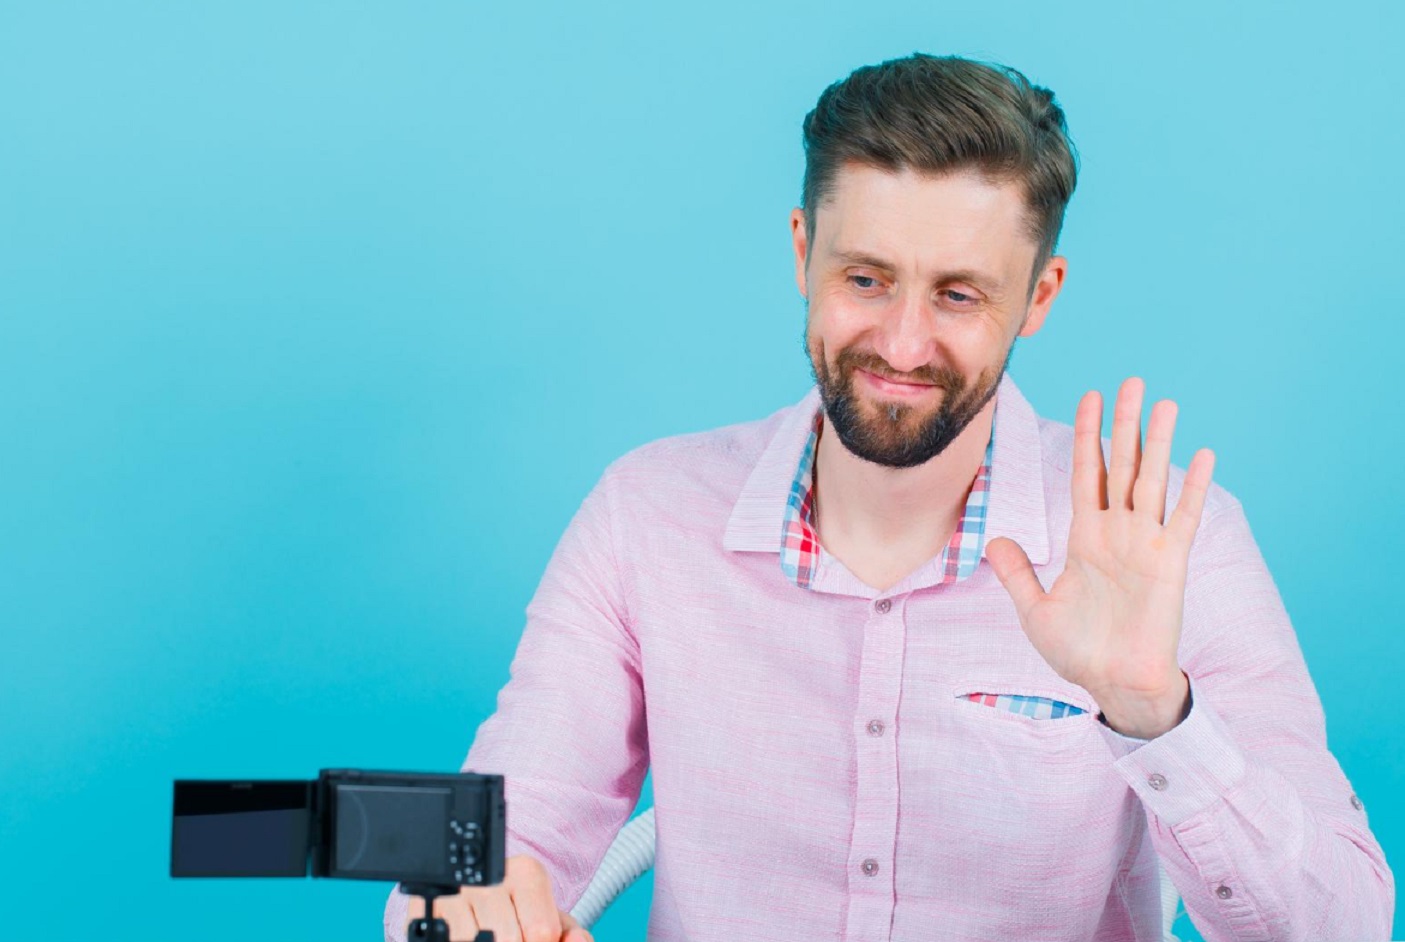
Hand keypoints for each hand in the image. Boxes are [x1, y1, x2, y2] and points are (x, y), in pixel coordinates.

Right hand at [406, 854, 593, 941]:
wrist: (476, 900)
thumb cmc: (521, 919)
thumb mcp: (553, 925)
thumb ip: (572, 936)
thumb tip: (579, 941)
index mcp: (526, 873)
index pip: (541, 931)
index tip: (535, 937)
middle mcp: (488, 877)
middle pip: (509, 941)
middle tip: (510, 937)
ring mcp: (454, 893)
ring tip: (489, 937)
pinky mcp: (426, 911)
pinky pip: (449, 941)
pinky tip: (472, 937)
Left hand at [985, 377, 1215, 738]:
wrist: (1113, 687)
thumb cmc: (1079, 652)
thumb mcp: (1035, 610)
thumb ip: (1017, 573)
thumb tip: (993, 541)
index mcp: (1086, 538)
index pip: (1087, 474)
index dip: (1089, 436)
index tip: (1091, 397)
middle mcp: (1118, 533)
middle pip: (1122, 465)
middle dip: (1125, 423)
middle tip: (1132, 381)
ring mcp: (1146, 545)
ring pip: (1152, 481)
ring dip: (1159, 442)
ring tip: (1165, 402)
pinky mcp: (1170, 564)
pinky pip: (1183, 519)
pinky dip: (1193, 488)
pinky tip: (1201, 455)